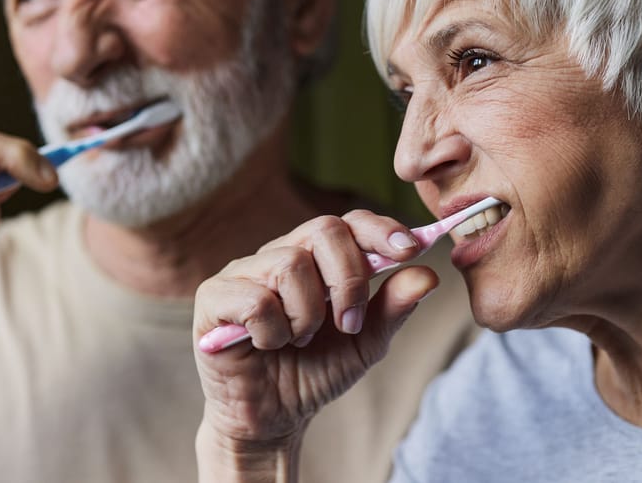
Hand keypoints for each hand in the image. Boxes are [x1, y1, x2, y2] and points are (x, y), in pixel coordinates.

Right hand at [192, 211, 437, 465]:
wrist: (272, 419)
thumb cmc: (314, 372)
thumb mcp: (365, 343)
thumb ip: (393, 308)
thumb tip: (428, 274)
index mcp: (317, 258)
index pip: (349, 221)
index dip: (381, 228)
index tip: (411, 249)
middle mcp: (279, 254)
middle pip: (323, 230)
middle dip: (348, 279)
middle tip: (347, 324)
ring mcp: (243, 272)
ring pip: (289, 264)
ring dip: (307, 314)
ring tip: (300, 340)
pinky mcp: (213, 298)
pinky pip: (254, 298)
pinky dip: (272, 330)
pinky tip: (268, 346)